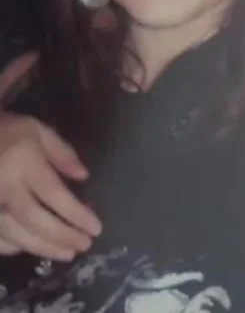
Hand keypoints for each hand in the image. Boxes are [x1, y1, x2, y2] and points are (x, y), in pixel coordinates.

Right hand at [0, 113, 100, 259]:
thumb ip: (62, 153)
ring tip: (66, 253)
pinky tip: (28, 249)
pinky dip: (11, 246)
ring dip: (42, 246)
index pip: (55, 195)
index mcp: (24, 164)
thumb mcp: (37, 130)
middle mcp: (5, 188)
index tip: (96, 228)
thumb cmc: (5, 129)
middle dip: (62, 236)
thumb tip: (83, 176)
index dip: (76, 214)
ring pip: (15, 233)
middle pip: (36, 219)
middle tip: (85, 245)